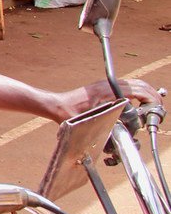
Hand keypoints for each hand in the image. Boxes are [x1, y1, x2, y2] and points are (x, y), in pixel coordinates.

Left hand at [49, 78, 163, 120]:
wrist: (57, 105)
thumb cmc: (70, 114)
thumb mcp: (91, 120)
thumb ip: (108, 123)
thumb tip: (125, 129)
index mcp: (107, 91)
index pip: (137, 90)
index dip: (150, 99)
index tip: (155, 109)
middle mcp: (108, 85)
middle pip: (139, 84)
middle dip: (152, 96)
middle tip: (157, 109)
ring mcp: (105, 85)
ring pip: (134, 84)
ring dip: (145, 93)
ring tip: (151, 106)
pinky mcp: (103, 88)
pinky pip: (125, 87)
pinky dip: (136, 92)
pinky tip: (138, 103)